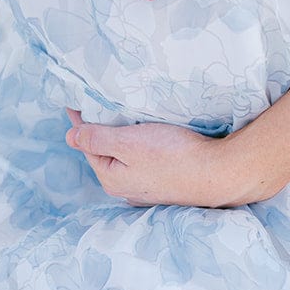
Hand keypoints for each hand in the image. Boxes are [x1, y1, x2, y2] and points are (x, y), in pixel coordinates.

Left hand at [65, 108, 265, 206]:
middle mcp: (125, 188)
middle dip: (101, 131)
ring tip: (122, 118)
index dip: (81, 121)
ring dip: (122, 139)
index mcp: (111, 178)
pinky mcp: (165, 184)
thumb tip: (69, 137)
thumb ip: (97, 138)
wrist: (219, 173)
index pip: (87, 144)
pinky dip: (139, 148)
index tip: (76, 101)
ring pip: (125, 158)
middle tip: (98, 105)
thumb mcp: (128, 142)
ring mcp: (146, 189)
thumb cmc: (174, 156)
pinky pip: (143, 162)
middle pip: (106, 153)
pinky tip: (148, 138)